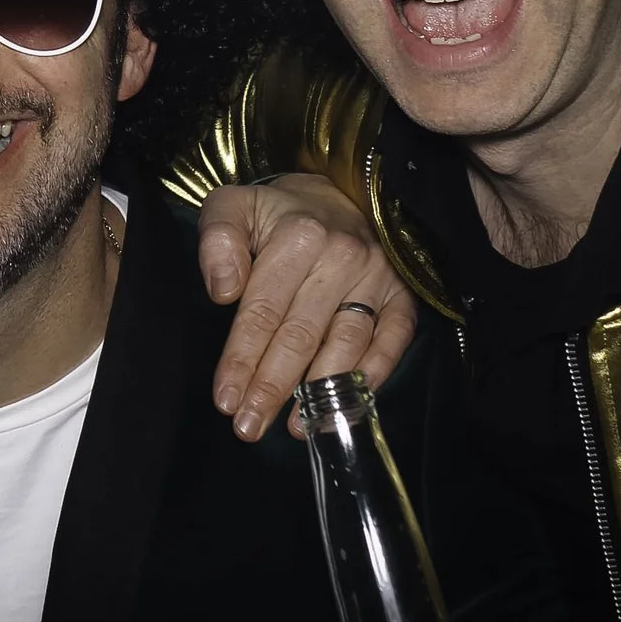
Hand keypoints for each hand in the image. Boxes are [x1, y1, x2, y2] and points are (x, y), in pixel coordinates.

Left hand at [199, 176, 417, 440]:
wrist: (337, 194)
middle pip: (301, 335)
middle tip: (248, 427)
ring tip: (293, 427)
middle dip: (272, 387)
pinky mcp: (401, 293)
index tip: (226, 398)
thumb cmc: (277, 211)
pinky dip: (373, 375)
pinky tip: (346, 404)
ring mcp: (377, 277)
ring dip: (320, 392)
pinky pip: (393, 340)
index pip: (263, 310)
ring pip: (346, 342)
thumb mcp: (234, 206)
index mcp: (297, 236)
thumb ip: (218, 241)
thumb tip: (222, 292)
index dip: (242, 358)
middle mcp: (342, 257)